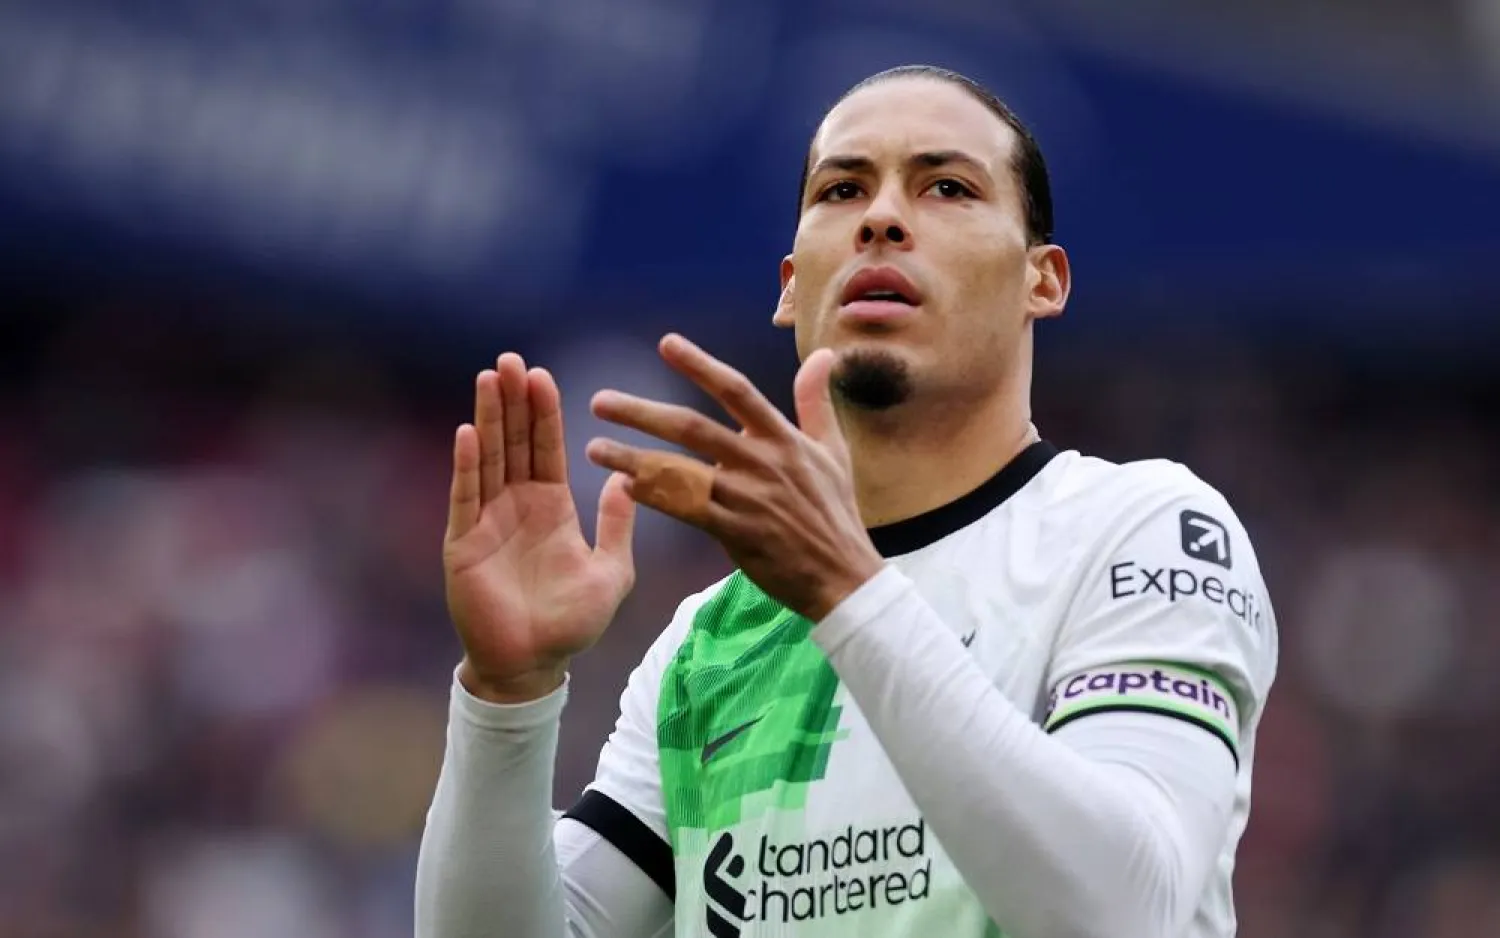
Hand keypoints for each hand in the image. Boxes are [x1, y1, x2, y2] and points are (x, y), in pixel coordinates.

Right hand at [444, 353, 637, 702]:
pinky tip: (468, 433)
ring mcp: (487, 521)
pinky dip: (467, 466)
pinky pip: (465, 497)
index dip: (544, 412)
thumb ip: (618, 526)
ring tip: (489, 378)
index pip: (547, 448)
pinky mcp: (464, 543)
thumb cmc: (572, 623)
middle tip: (511, 359)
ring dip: (488, 418)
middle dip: (513, 401)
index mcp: (552, 507)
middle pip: (514, 442)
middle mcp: (517, 506)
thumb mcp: (611, 572)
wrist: (533, 665)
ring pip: (488, 459)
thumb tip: (629, 478)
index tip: (542, 374)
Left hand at [586, 335, 883, 621]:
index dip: (700, 365)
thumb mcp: (833, 450)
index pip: (736, 390)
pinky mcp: (735, 533)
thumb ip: (817, 401)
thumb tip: (823, 353)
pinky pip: (687, 510)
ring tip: (595, 449)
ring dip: (633, 458)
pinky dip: (656, 497)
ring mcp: (746, 498)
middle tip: (600, 402)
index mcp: (781, 437)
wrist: (843, 575)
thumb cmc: (835, 512)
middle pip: (692, 428)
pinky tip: (624, 489)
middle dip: (642, 413)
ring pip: (680, 471)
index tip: (666, 344)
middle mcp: (760, 461)